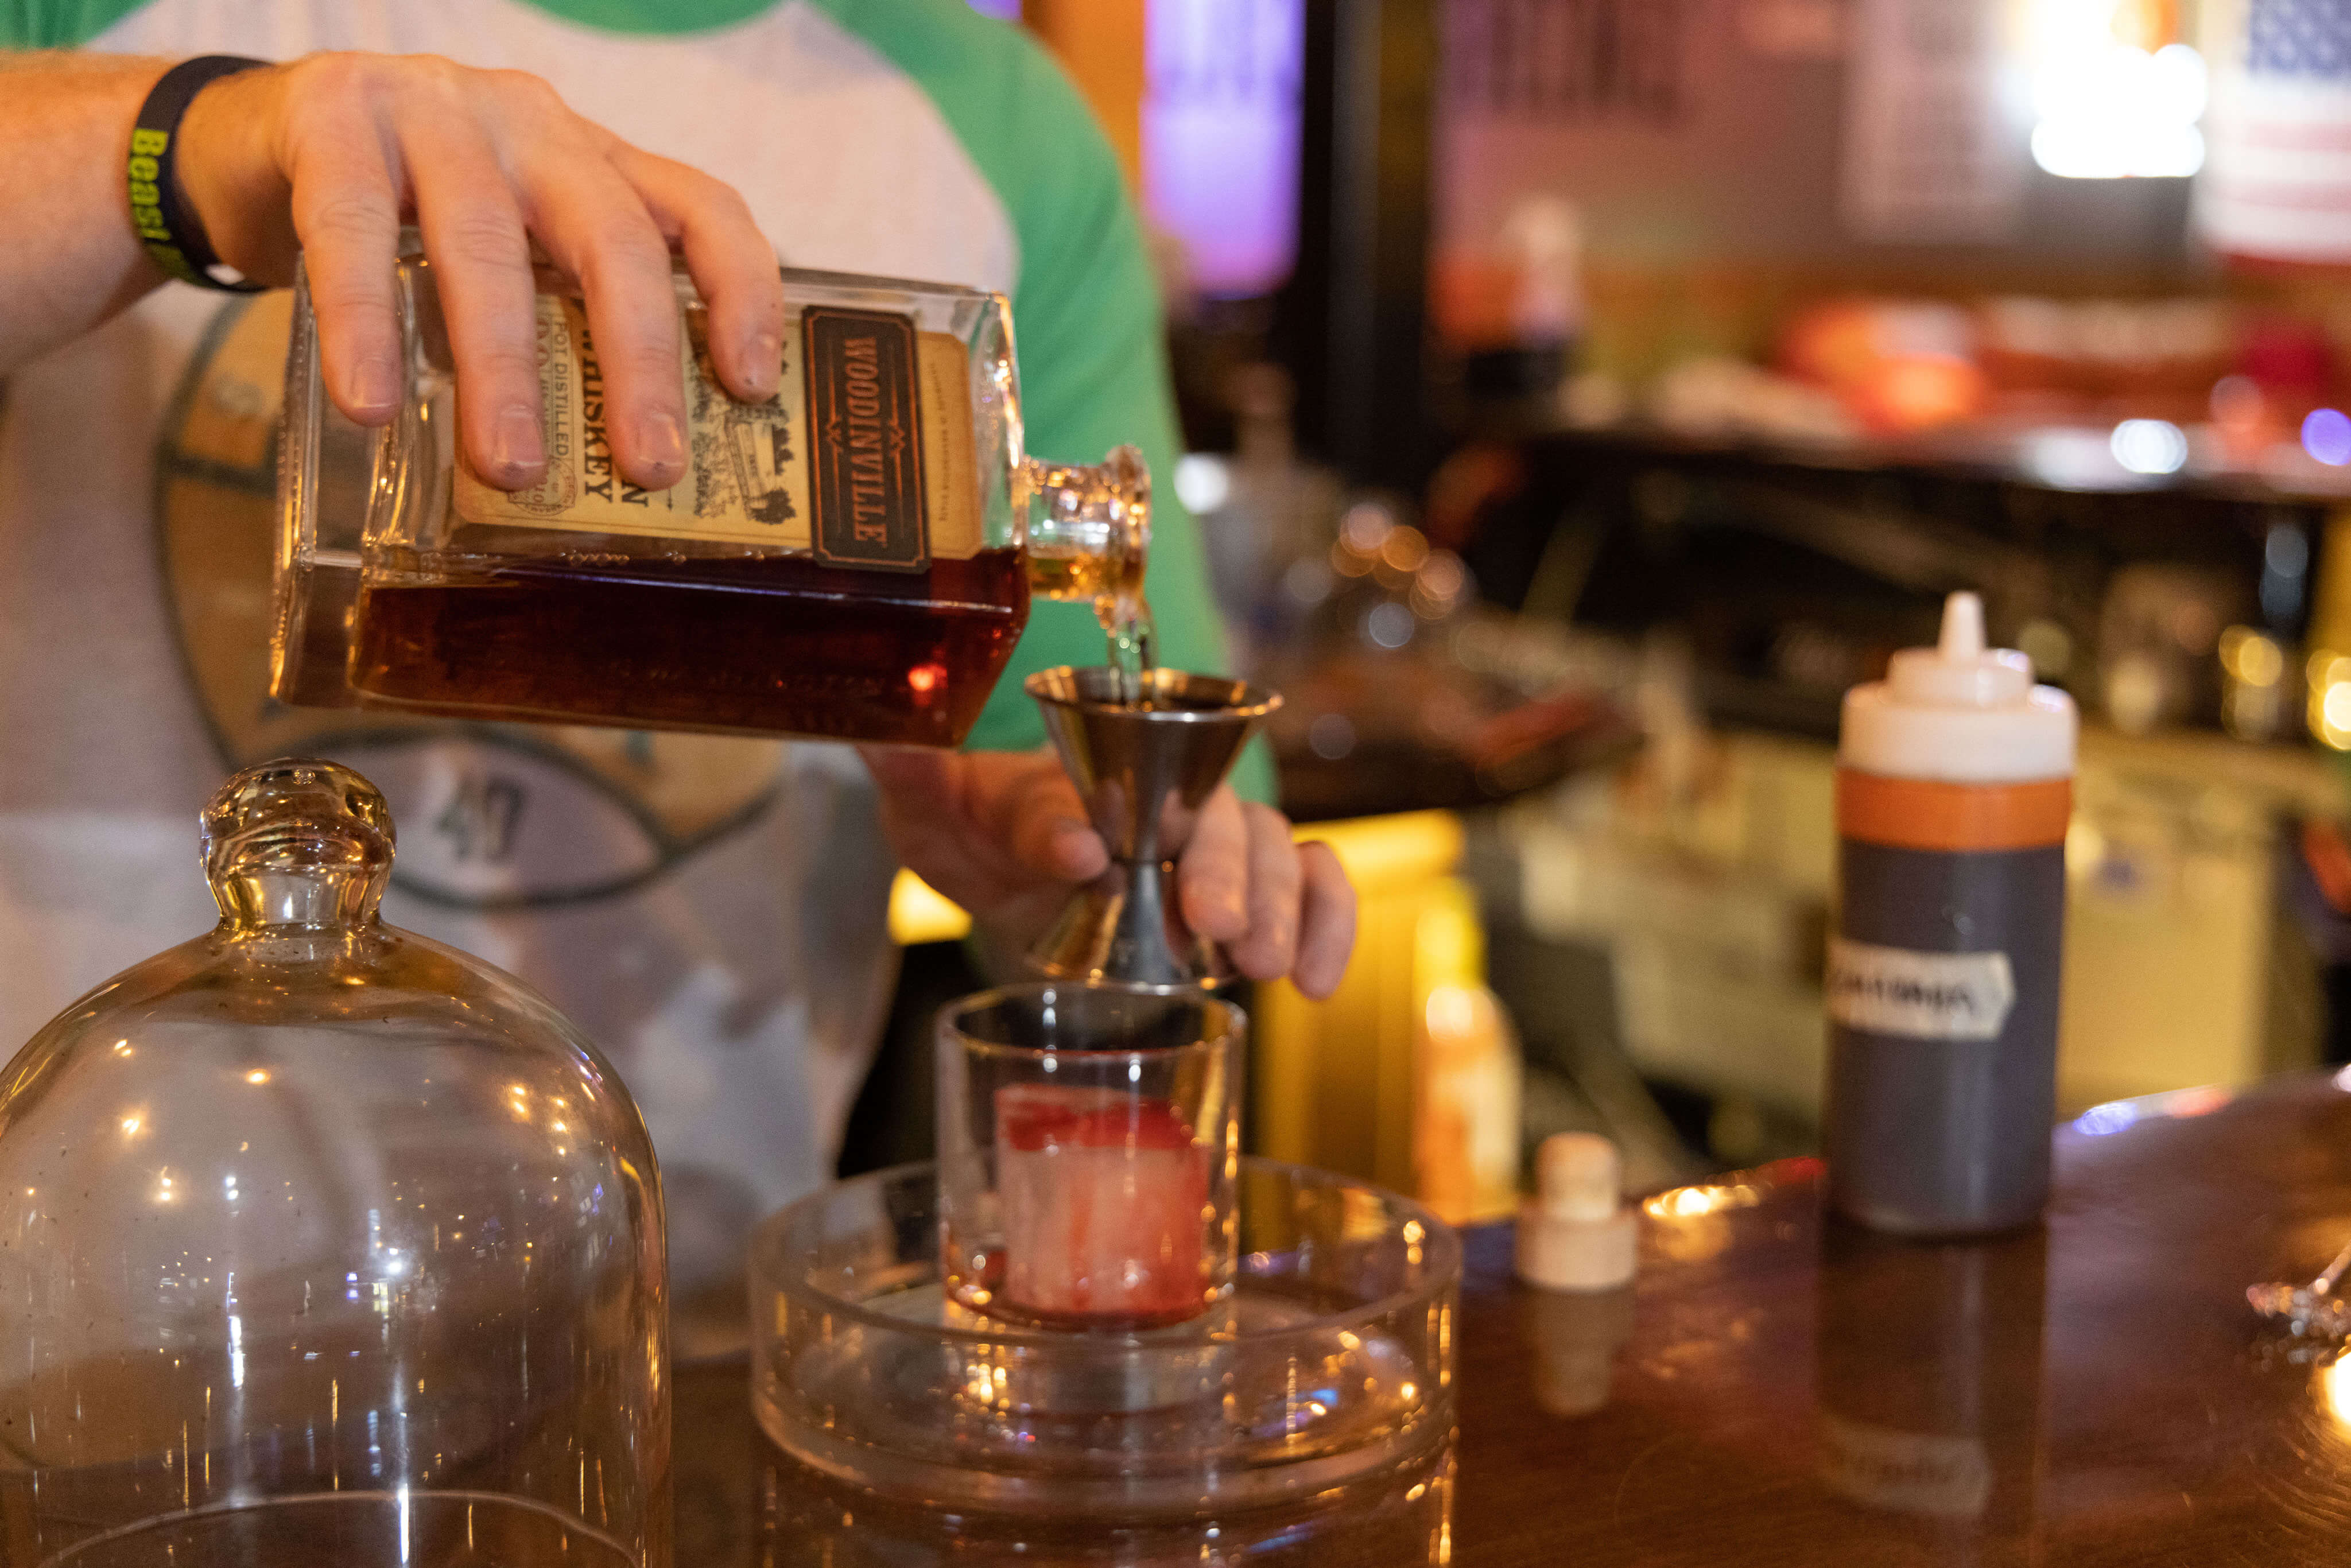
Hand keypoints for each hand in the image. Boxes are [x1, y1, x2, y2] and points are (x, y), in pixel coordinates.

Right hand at [173, 53, 783, 491]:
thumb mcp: (508, 257)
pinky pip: (352, 229)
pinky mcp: (331, 117)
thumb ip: (556, 321)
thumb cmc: (406, 222)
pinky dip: (364, 323)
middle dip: (638, 360)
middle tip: (650, 466)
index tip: (751, 386)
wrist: (250, 139)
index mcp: (591, 158)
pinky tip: (371, 404)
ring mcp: (433, 111)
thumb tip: (614, 464)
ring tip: (512, 467)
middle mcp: (531, 124)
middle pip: (611, 237)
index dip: (740, 292)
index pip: (700, 208)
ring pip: (487, 242)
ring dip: (504, 366)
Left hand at [861, 747, 1355, 999]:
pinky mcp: (1245, 888)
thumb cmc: (980, 824)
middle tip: (1209, 924)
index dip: (1086, 820)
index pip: (1094, 778)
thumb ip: (915, 775)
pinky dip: (1329, 921)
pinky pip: (1312, 885)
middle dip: (1219, 867)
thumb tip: (887, 739)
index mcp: (1082, 770)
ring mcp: (1209, 842)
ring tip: (1265, 963)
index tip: (1082, 857)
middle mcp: (1159, 797)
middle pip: (1210, 810)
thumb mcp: (936, 811)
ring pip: (1271, 845)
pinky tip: (1319, 980)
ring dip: (1281, 901)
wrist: (1011, 858)